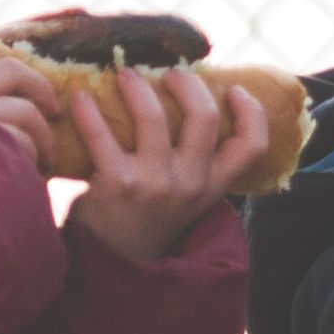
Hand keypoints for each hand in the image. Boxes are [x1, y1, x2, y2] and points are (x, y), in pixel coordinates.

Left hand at [69, 64, 278, 263]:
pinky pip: (102, 135)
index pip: (252, 146)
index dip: (251, 112)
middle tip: (169, 73)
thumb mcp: (189, 197)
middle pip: (204, 118)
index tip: (233, 89)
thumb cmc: (150, 215)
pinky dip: (88, 110)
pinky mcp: (117, 184)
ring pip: (155, 118)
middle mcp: (191, 184)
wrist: (115, 260)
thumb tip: (191, 103)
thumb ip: (197, 162)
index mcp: (214, 185)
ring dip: (137, 87)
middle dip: (187, 84)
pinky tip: (81, 97)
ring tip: (125, 75)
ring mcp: (155, 184)